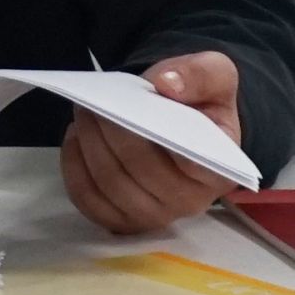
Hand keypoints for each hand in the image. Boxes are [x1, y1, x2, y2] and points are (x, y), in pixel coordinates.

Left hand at [62, 50, 249, 236]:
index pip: (194, 163)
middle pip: (140, 169)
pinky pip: (89, 201)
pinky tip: (76, 139)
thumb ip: (200, 74)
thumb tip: (167, 83)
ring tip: (83, 114)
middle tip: (93, 102)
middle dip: (110, 131)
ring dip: (89, 145)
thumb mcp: (214, 75)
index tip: (136, 110)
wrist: (179, 122)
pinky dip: (75, 169)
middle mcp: (190, 201)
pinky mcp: (124, 220)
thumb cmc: (199, 103)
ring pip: (110, 185)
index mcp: (219, 170)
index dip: (161, 138)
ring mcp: (155, 215)